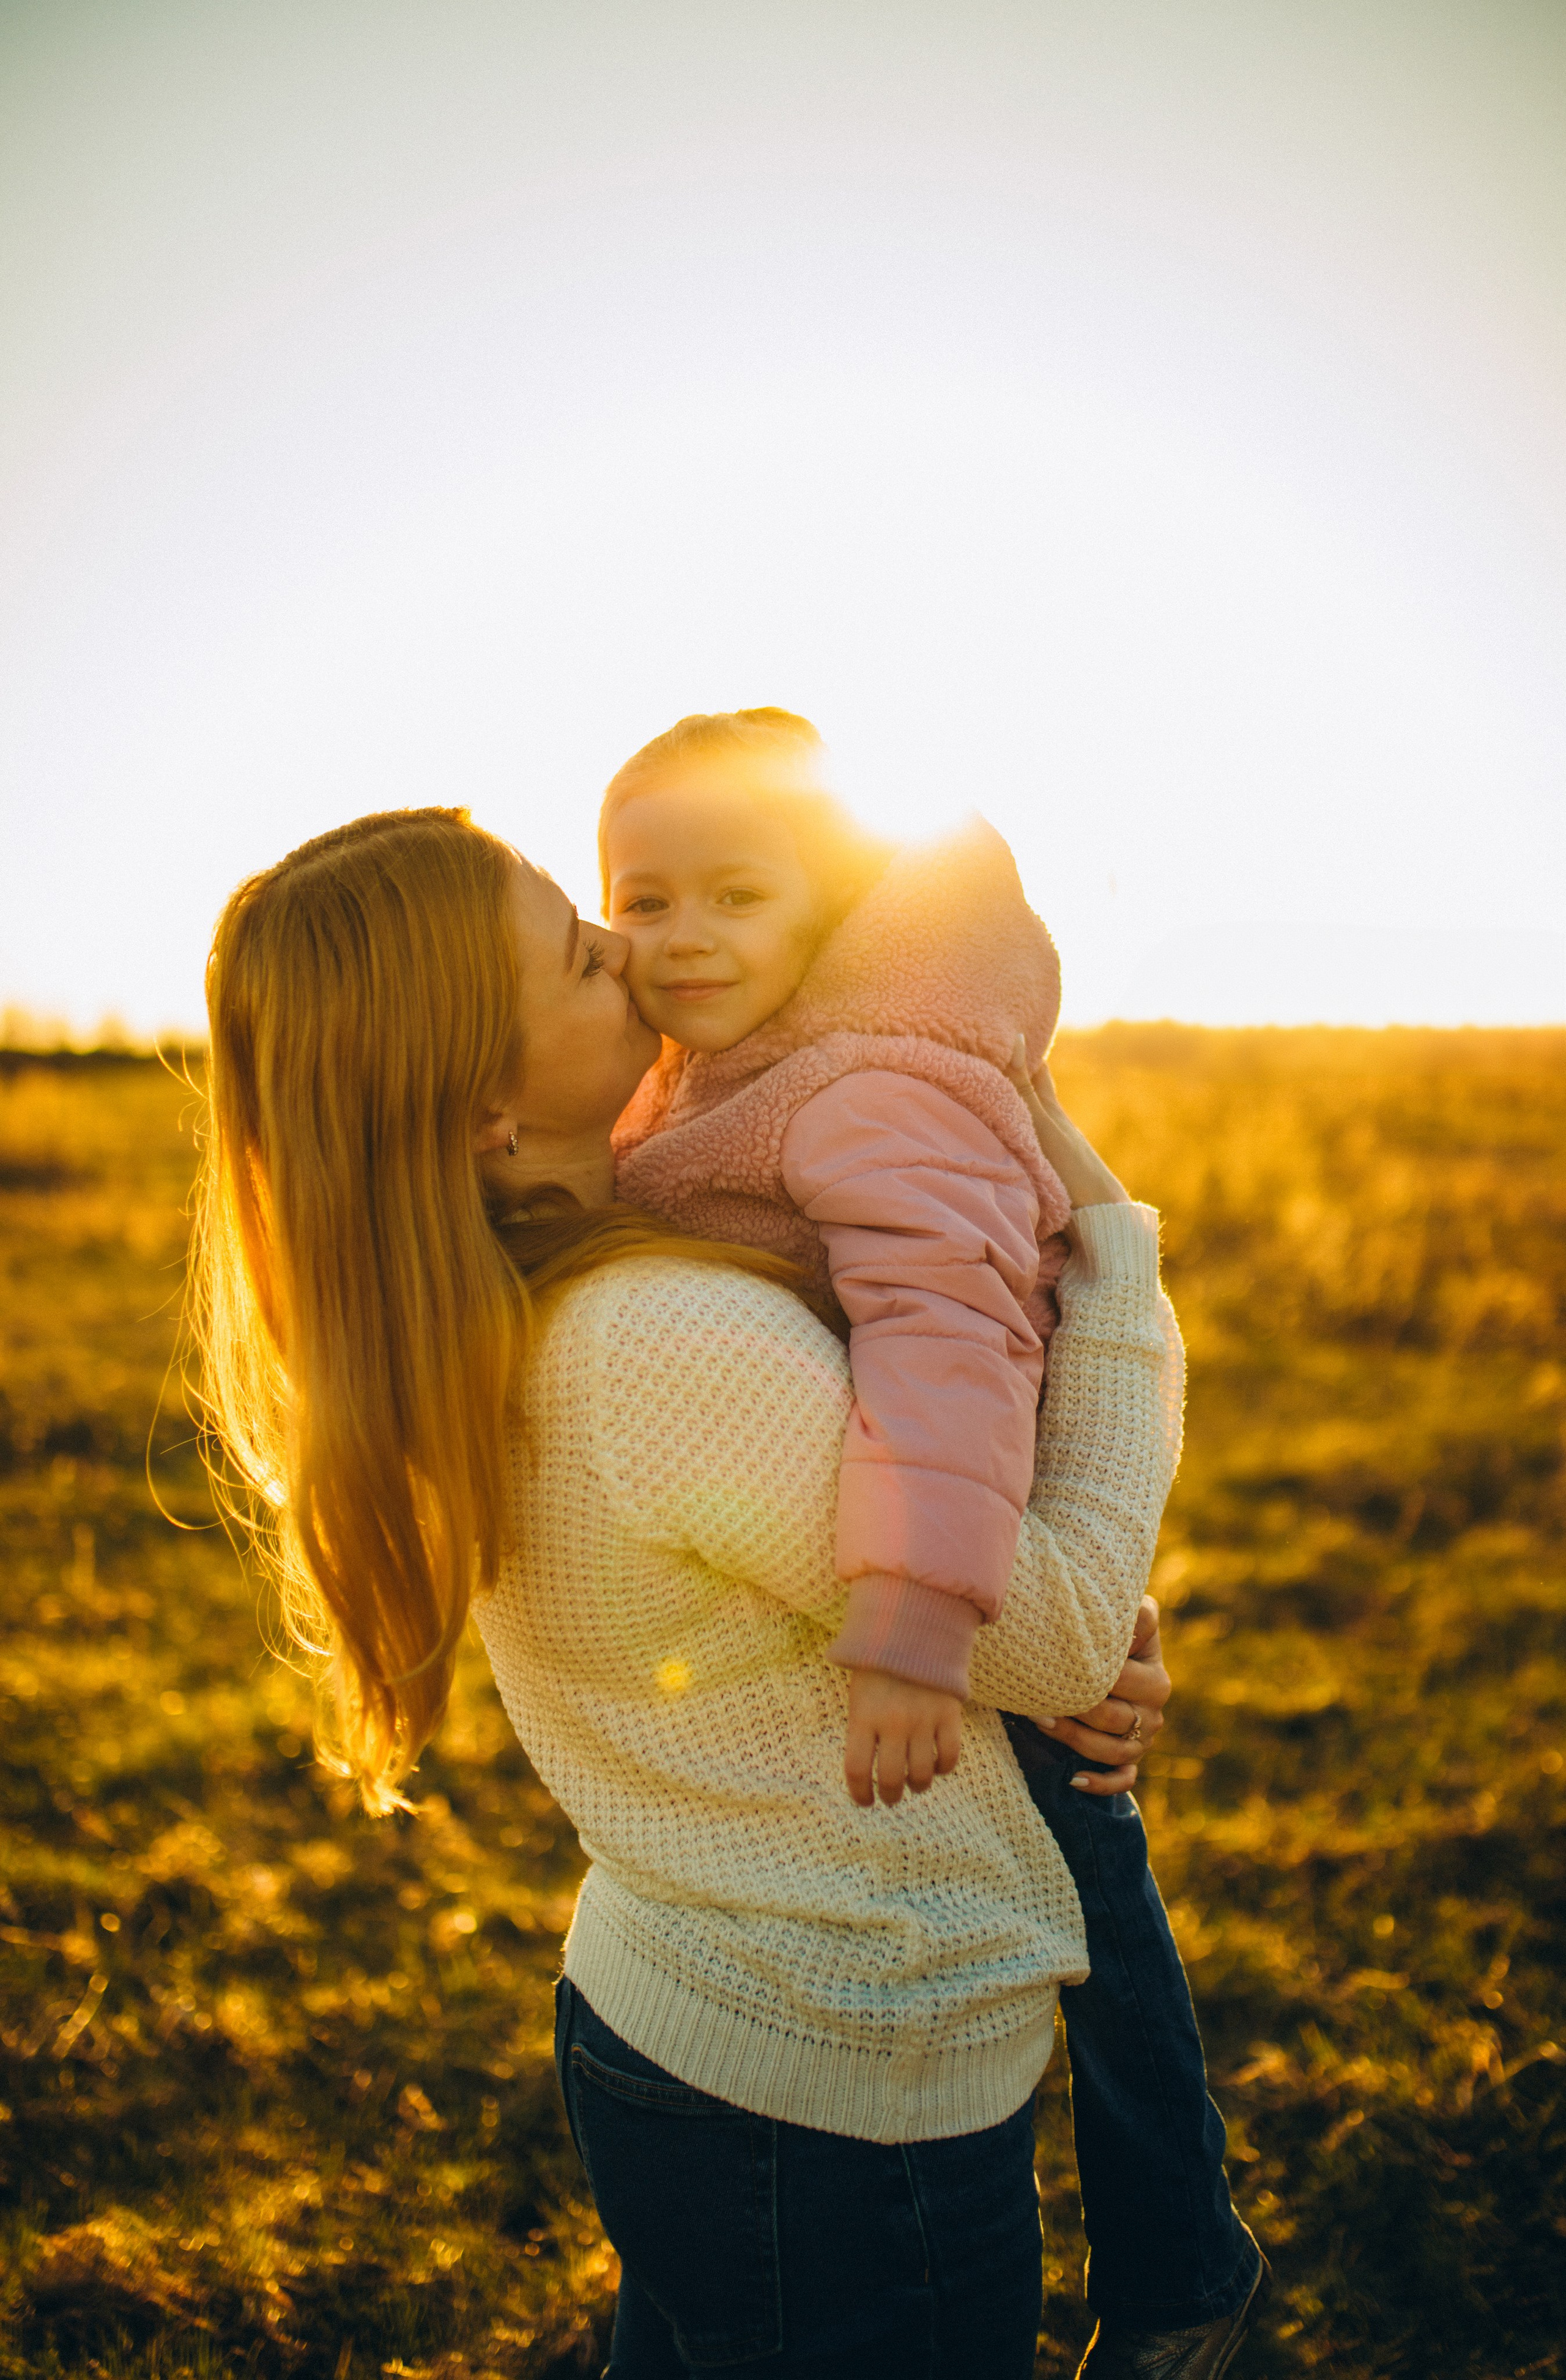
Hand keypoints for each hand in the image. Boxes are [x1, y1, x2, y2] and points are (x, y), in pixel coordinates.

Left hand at [844, 1669, 963, 1808]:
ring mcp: (923, 1720)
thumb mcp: (858, 1694)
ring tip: (915, 1783)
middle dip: (890, 1796)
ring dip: (918, 1786)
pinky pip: (950, 1757)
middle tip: (891, 1797)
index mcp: (863, 1716)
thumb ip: (861, 1729)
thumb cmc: (879, 1665)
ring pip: (922, 1775)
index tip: (864, 1802)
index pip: (857, 1770)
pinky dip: (944, 1768)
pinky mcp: (949, 1715)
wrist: (914, 1629)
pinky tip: (938, 1765)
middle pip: (892, 1779)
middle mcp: (893, 1722)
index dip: (860, 1794)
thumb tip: (864, 1771)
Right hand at [1006, 1037, 1129, 1209]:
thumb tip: (1018, 1037)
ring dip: (1019, 1101)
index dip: (1025, 1048)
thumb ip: (1024, 1088)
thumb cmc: (1069, 1168)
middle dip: (1023, 1070)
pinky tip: (1017, 1134)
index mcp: (1051, 1109)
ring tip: (1000, 1089)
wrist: (1100, 1214)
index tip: (1008, 1029)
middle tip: (1005, 1049)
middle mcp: (1056, 1123)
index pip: (1036, 1069)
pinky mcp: (1057, 1168)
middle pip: (1037, 1089)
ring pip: (1035, 1115)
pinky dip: (1022, 1128)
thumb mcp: (1040, 1124)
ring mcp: (1058, 1146)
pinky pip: (1033, 1138)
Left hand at [1038, 1595, 1168, 1794]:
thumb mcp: (1128, 1621)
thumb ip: (1131, 1611)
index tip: (1062, 1663)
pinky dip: (1100, 1783)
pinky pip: (1122, 1781)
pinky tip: (1073, 1778)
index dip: (1094, 1673)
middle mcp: (1154, 1711)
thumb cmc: (1113, 1641)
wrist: (1118, 1670)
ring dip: (1074, 1740)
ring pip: (1114, 1752)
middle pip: (1116, 1717)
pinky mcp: (1132, 1762)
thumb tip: (1126, 1604)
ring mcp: (1144, 1739)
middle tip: (1039, 1696)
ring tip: (1040, 1721)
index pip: (1125, 1679)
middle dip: (1076, 1707)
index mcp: (1155, 1677)